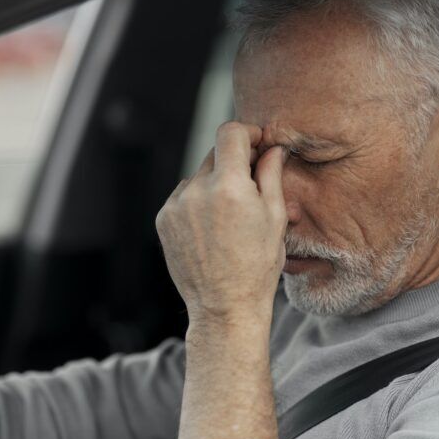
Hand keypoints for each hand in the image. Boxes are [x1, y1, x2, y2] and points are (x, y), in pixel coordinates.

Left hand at [155, 121, 287, 328]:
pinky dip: (197, 202)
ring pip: (198, 176)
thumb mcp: (275, 217)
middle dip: (234, 162)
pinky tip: (211, 228)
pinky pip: (183, 196)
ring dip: (214, 184)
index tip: (258, 143)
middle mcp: (197, 191)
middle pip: (215, 154)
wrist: (224, 306)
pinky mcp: (163, 219)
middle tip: (251, 184)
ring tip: (230, 216)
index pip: (230, 133)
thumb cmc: (257, 265)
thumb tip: (272, 147)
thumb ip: (271, 175)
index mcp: (228, 187)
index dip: (247, 132)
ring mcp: (176, 205)